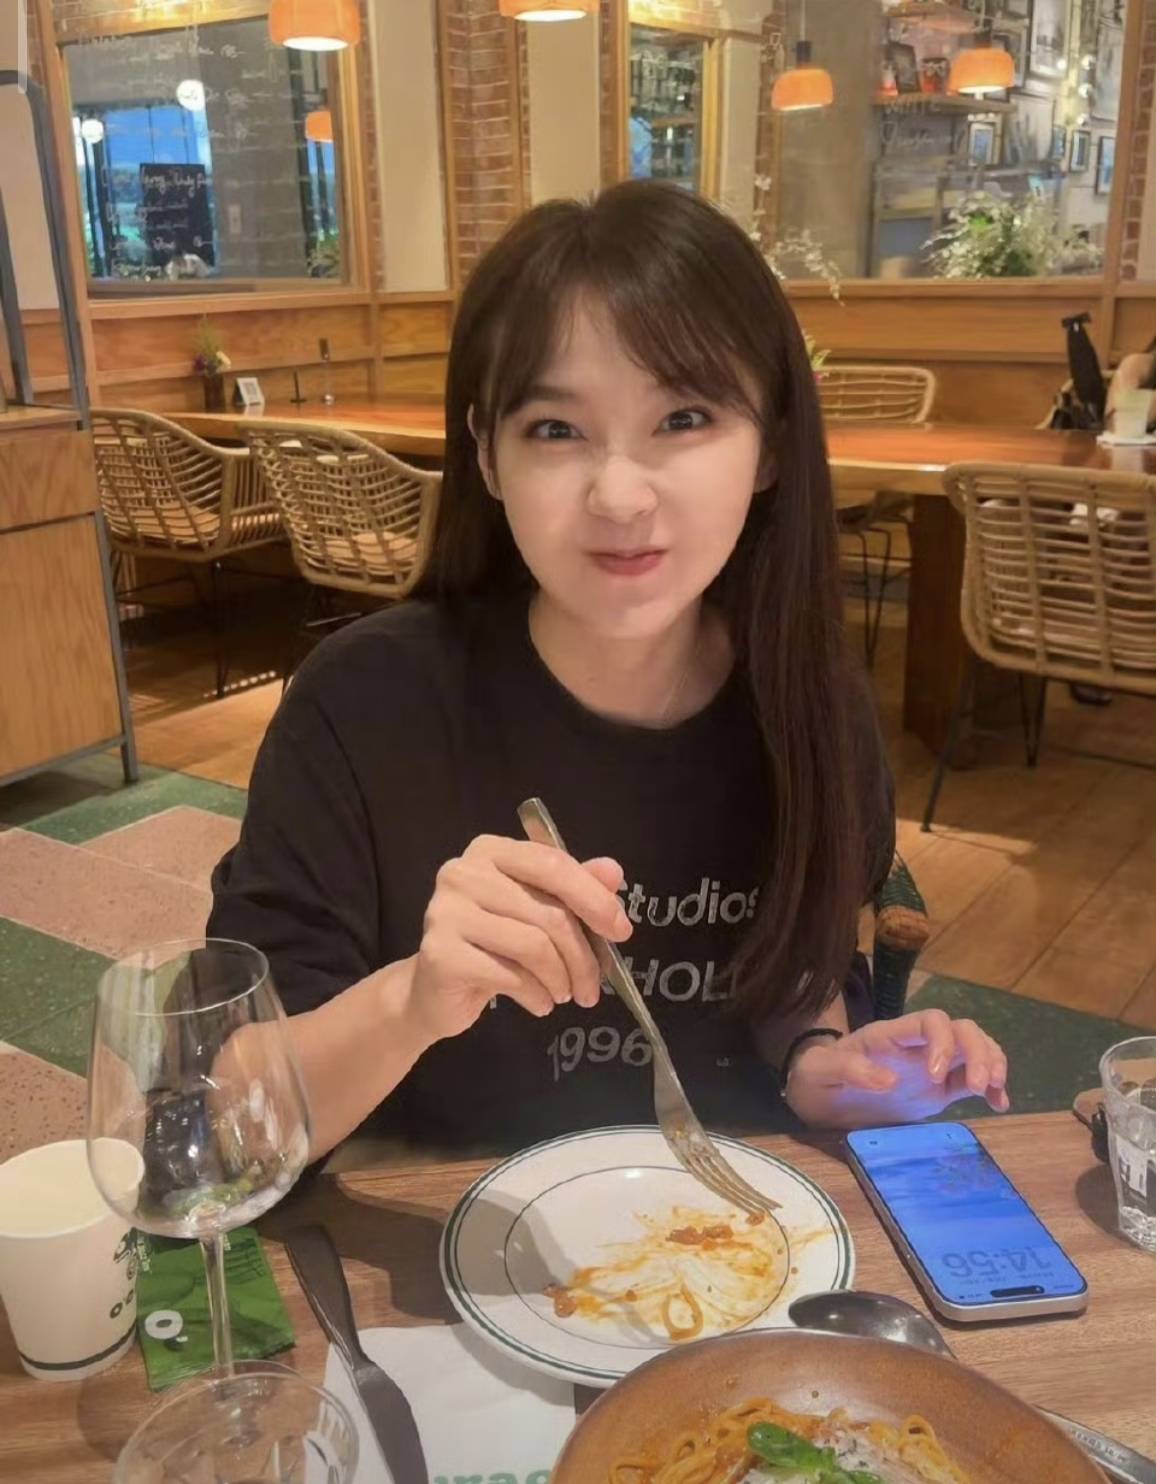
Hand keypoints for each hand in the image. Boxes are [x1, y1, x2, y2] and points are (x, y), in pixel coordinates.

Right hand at [400, 835, 630, 1046]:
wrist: (431, 992)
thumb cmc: (491, 945)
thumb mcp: (535, 912)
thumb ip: (573, 888)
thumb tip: (613, 871)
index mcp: (490, 851)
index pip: (553, 864)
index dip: (594, 898)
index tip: (621, 931)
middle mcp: (463, 873)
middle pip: (548, 912)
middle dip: (582, 956)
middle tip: (593, 986)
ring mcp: (446, 912)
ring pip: (534, 946)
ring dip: (562, 979)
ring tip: (564, 994)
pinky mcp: (441, 954)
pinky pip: (512, 976)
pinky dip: (538, 996)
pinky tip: (540, 1003)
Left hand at [783, 1009, 1009, 1127]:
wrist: (818, 1097)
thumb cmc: (816, 1078)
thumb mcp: (819, 1072)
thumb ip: (849, 1069)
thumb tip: (889, 1079)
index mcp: (890, 1035)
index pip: (930, 1020)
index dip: (942, 1041)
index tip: (934, 1074)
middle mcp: (916, 1045)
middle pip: (962, 1029)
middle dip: (979, 1052)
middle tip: (981, 1086)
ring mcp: (930, 1066)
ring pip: (975, 1048)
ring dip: (993, 1063)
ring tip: (995, 1093)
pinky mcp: (938, 1089)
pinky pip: (973, 1079)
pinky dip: (992, 1088)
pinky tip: (1000, 1104)